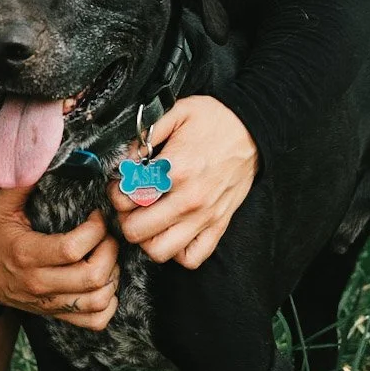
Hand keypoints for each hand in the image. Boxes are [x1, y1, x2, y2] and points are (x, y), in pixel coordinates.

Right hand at [0, 184, 118, 328]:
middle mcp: (41, 283)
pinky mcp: (58, 314)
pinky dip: (109, 304)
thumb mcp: (0, 208)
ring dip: (112, 276)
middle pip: (93, 277)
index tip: (96, 215)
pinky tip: (104, 283)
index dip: (95, 230)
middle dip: (110, 251)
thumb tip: (42, 157)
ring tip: (106, 257)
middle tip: (107, 236)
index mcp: (27, 255)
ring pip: (99, 300)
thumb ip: (21, 183)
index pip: (73, 248)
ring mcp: (51, 303)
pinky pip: (95, 320)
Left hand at [109, 95, 256, 269]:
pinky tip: (171, 232)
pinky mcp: (219, 225)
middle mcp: (190, 199)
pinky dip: (177, 252)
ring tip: (148, 220)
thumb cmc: (214, 120)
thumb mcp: (176, 112)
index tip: (121, 184)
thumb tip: (124, 159)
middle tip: (130, 204)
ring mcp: (205, 217)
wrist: (253, 128)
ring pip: (160, 251)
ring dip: (147, 239)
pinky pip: (192, 258)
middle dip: (125, 218)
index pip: (127, 199)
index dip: (116, 192)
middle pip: (136, 231)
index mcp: (176, 170)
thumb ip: (145, 135)